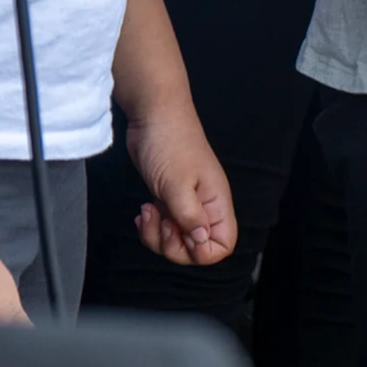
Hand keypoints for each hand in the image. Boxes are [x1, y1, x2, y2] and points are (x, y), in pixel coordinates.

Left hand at [127, 108, 237, 264]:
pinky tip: (144, 210)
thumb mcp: (177, 184)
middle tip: (161, 222)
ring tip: (148, 212)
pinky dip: (151, 226)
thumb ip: (190, 217)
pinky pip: (164, 226)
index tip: (180, 234)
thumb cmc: (170, 141)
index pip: (222, 245)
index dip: (200, 251)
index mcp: (216, 203)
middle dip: (172, 245)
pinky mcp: (169, 198)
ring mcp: (186, 202)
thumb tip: (201, 242)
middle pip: (196, 249)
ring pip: (176, 239)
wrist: (153, 115)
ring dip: (157, 235)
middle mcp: (204, 206)